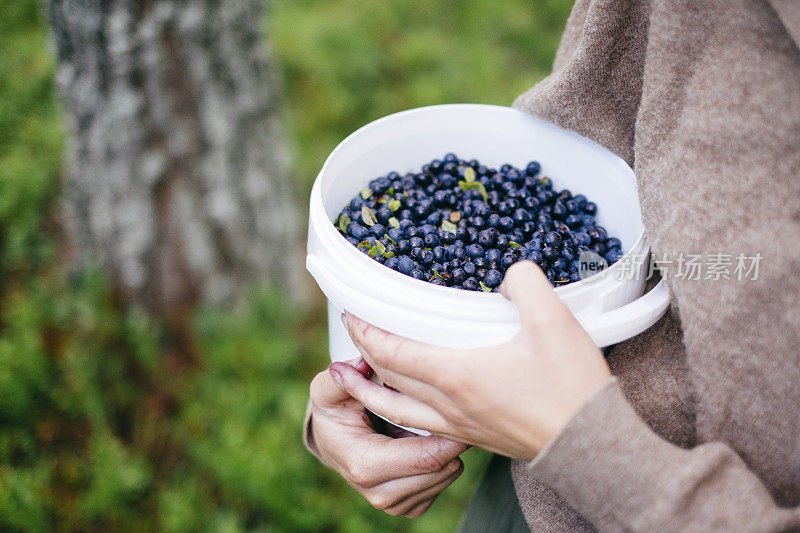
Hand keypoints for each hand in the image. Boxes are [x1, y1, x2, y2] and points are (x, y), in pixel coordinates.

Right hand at [309, 358, 468, 516]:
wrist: (332, 441)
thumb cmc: (334, 411)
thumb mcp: (328, 389)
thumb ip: (341, 377)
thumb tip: (364, 363)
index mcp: (365, 466)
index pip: (427, 458)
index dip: (450, 433)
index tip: (458, 407)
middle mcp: (380, 494)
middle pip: (444, 468)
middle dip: (451, 437)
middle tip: (445, 409)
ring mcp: (395, 504)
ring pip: (449, 475)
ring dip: (446, 448)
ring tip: (427, 425)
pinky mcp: (409, 506)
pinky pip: (444, 482)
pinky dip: (441, 461)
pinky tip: (423, 442)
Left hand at [332, 261, 611, 460]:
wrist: (590, 445)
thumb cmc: (571, 387)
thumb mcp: (553, 321)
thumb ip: (526, 283)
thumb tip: (510, 273)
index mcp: (457, 374)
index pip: (392, 352)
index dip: (366, 332)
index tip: (351, 313)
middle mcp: (448, 404)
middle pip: (388, 380)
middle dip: (362, 356)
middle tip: (350, 336)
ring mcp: (458, 424)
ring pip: (398, 410)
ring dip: (370, 391)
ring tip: (353, 379)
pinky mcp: (474, 437)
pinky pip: (421, 424)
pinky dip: (399, 410)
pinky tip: (405, 403)